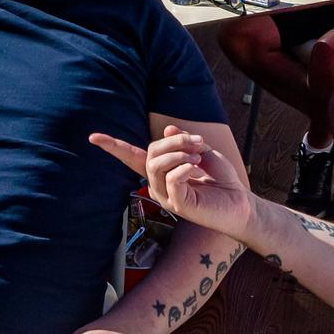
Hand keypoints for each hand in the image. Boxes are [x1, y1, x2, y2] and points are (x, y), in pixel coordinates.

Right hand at [89, 126, 254, 237]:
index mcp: (162, 171)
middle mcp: (159, 184)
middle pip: (150, 153)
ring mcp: (166, 196)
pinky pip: (171, 179)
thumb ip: (185, 143)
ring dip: (179, 153)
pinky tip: (196, 169)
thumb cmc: (222, 180)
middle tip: (199, 143)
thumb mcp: (204, 153)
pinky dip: (184, 167)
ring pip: (157, 165)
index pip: (132, 158)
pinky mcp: (177, 205)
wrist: (240, 203)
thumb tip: (168, 129)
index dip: (113, 147)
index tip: (93, 137)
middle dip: (174, 141)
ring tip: (198, 157)